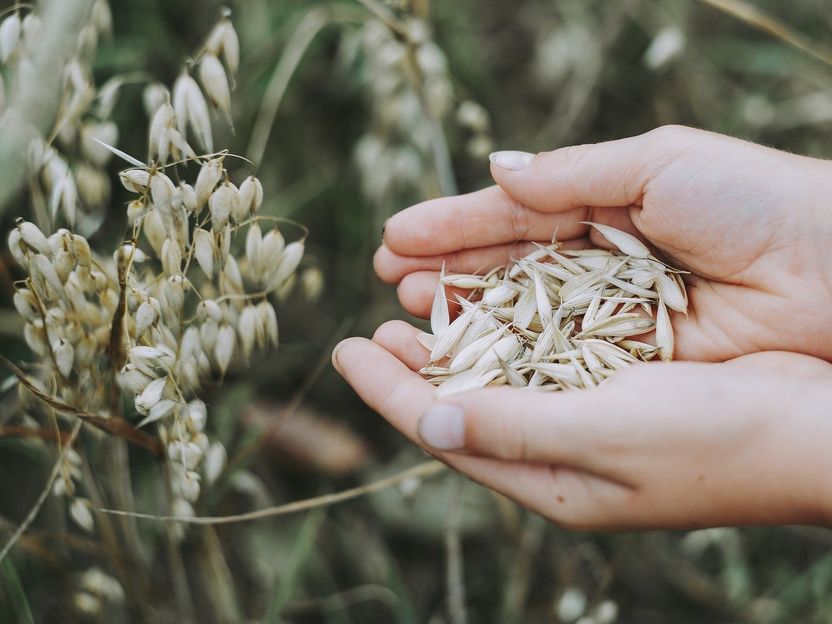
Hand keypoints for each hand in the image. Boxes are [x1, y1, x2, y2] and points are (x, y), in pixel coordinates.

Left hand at [333, 322, 831, 529]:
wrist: (815, 428)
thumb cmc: (717, 440)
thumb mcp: (607, 436)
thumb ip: (515, 427)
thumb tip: (430, 415)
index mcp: (548, 478)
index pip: (444, 430)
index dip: (388, 391)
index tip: (342, 350)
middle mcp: (559, 452)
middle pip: (463, 404)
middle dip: (411, 367)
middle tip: (368, 330)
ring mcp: (588, 417)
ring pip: (499, 375)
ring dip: (454, 341)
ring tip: (412, 307)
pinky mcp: (619, 383)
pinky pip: (542, 354)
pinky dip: (507, 326)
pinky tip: (491, 301)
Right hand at [375, 125, 831, 360]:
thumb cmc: (755, 202)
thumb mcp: (659, 164)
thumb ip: (571, 175)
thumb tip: (496, 171)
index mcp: (606, 205)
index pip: (512, 216)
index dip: (453, 225)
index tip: (394, 236)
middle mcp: (600, 264)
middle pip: (506, 268)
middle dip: (446, 270)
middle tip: (386, 278)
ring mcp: (610, 316)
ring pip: (521, 315)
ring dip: (464, 312)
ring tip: (407, 311)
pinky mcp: (628, 362)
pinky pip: (555, 357)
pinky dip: (508, 354)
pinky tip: (464, 351)